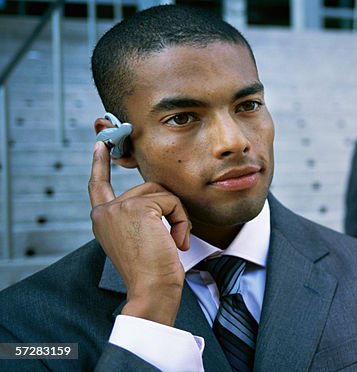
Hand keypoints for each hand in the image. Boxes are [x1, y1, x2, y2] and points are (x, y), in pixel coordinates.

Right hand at [89, 141, 191, 326]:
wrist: (152, 289)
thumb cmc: (152, 271)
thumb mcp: (140, 238)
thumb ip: (140, 215)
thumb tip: (160, 196)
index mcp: (102, 219)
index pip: (98, 185)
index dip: (100, 164)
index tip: (101, 144)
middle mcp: (104, 211)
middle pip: (149, 189)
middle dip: (170, 210)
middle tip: (173, 240)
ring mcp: (118, 208)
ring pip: (162, 193)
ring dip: (177, 216)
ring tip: (173, 242)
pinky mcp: (136, 208)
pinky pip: (171, 201)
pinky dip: (181, 220)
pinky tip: (175, 241)